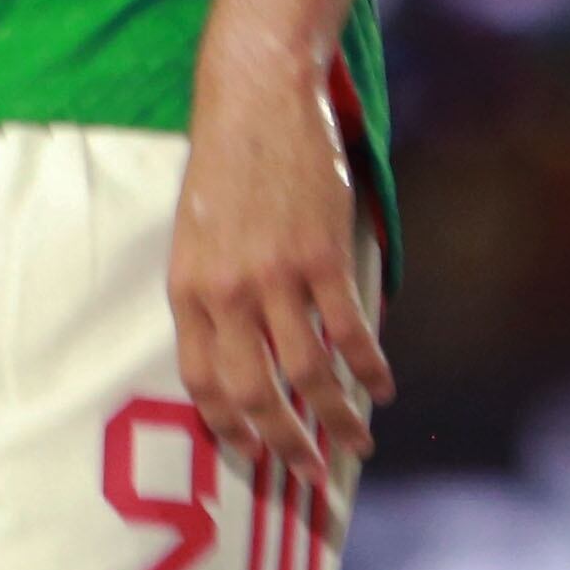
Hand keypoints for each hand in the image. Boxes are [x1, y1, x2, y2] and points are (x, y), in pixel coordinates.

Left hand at [170, 68, 391, 492]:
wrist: (255, 96)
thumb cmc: (226, 162)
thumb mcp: (196, 233)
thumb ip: (212, 292)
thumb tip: (239, 352)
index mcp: (187, 288)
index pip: (201, 383)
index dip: (228, 428)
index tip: (251, 455)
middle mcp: (225, 292)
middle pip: (255, 393)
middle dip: (285, 445)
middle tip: (310, 473)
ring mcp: (275, 277)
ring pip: (307, 375)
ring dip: (336, 418)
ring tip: (357, 441)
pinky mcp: (322, 257)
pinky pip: (349, 332)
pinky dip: (368, 368)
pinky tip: (382, 386)